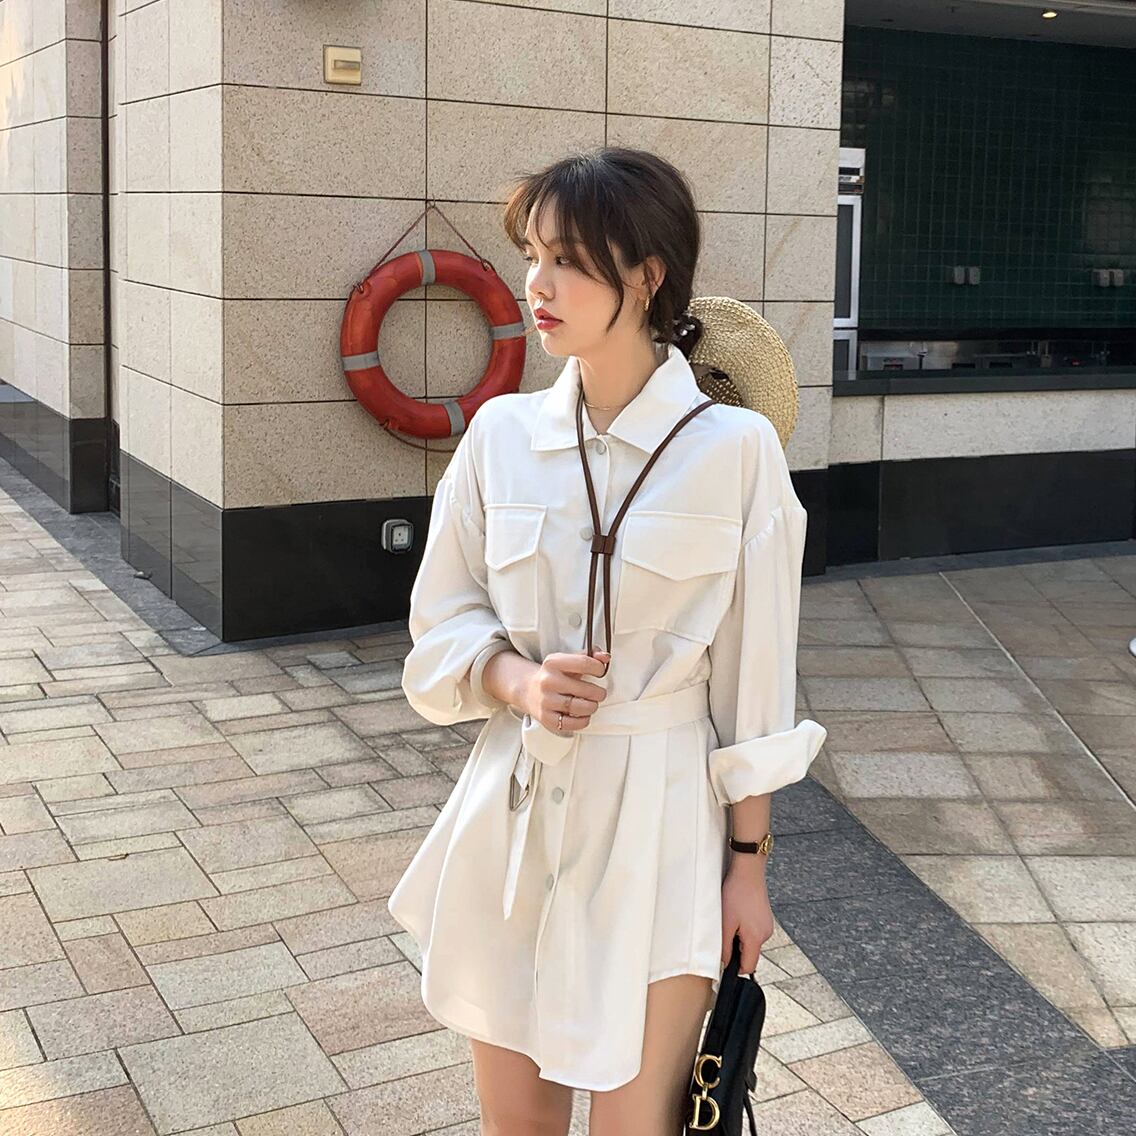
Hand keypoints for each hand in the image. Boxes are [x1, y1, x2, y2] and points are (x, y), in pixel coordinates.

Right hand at [522, 648, 609, 732]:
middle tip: (599, 693)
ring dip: (592, 707)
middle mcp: (548, 681)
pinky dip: (583, 720)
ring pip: (579, 707)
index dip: (598, 668)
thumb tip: (605, 657)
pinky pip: (572, 723)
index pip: (584, 663)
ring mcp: (546, 701)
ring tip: (591, 704)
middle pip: (584, 689)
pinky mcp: (546, 718)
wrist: (528, 690)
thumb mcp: (567, 661)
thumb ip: (588, 656)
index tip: (600, 672)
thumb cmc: (553, 675)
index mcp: (553, 663)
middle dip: (598, 693)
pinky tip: (582, 714)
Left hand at [720, 858, 773, 974]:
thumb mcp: (725, 923)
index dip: (735, 967)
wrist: (748, 871)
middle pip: (750, 953)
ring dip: (740, 936)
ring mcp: (767, 925)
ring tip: (732, 917)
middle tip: (726, 929)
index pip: (748, 967)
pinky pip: (754, 930)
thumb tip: (724, 963)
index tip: (724, 959)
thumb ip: (725, 947)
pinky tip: (738, 912)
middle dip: (736, 948)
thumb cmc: (736, 894)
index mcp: (756, 939)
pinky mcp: (765, 917)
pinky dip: (745, 926)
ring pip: (751, 941)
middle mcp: (765, 934)